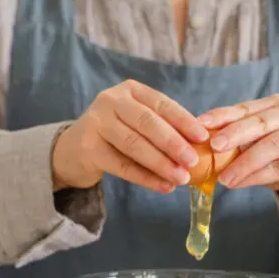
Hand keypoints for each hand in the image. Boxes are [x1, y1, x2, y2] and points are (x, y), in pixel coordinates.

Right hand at [52, 80, 208, 192]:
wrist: (75, 149)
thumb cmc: (120, 134)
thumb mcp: (140, 122)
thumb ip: (166, 128)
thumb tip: (202, 146)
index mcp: (131, 91)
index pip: (162, 104)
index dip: (184, 121)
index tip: (203, 137)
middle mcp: (111, 101)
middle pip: (147, 122)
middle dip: (173, 143)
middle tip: (193, 161)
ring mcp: (96, 122)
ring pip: (134, 144)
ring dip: (161, 163)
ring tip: (182, 178)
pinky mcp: (88, 148)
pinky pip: (122, 166)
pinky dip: (146, 178)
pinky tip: (165, 187)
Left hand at [198, 95, 278, 224]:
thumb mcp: (261, 147)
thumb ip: (239, 144)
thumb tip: (203, 152)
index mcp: (277, 105)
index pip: (246, 107)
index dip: (222, 115)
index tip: (199, 124)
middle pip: (259, 122)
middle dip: (234, 133)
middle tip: (213, 146)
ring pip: (271, 145)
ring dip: (244, 162)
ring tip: (224, 178)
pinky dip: (257, 176)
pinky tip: (239, 184)